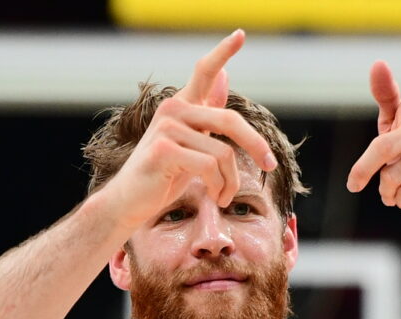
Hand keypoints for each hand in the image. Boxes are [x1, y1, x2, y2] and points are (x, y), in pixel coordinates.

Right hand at [103, 29, 277, 228]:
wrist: (130, 202)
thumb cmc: (164, 175)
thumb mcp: (191, 142)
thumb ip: (207, 113)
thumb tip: (224, 76)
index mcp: (182, 106)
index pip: (204, 71)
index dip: (223, 51)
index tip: (240, 34)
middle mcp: (173, 110)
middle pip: (230, 121)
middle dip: (256, 146)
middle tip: (270, 166)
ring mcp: (166, 128)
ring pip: (223, 154)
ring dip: (230, 182)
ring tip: (224, 196)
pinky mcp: (163, 149)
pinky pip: (209, 167)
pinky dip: (219, 187)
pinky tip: (215, 197)